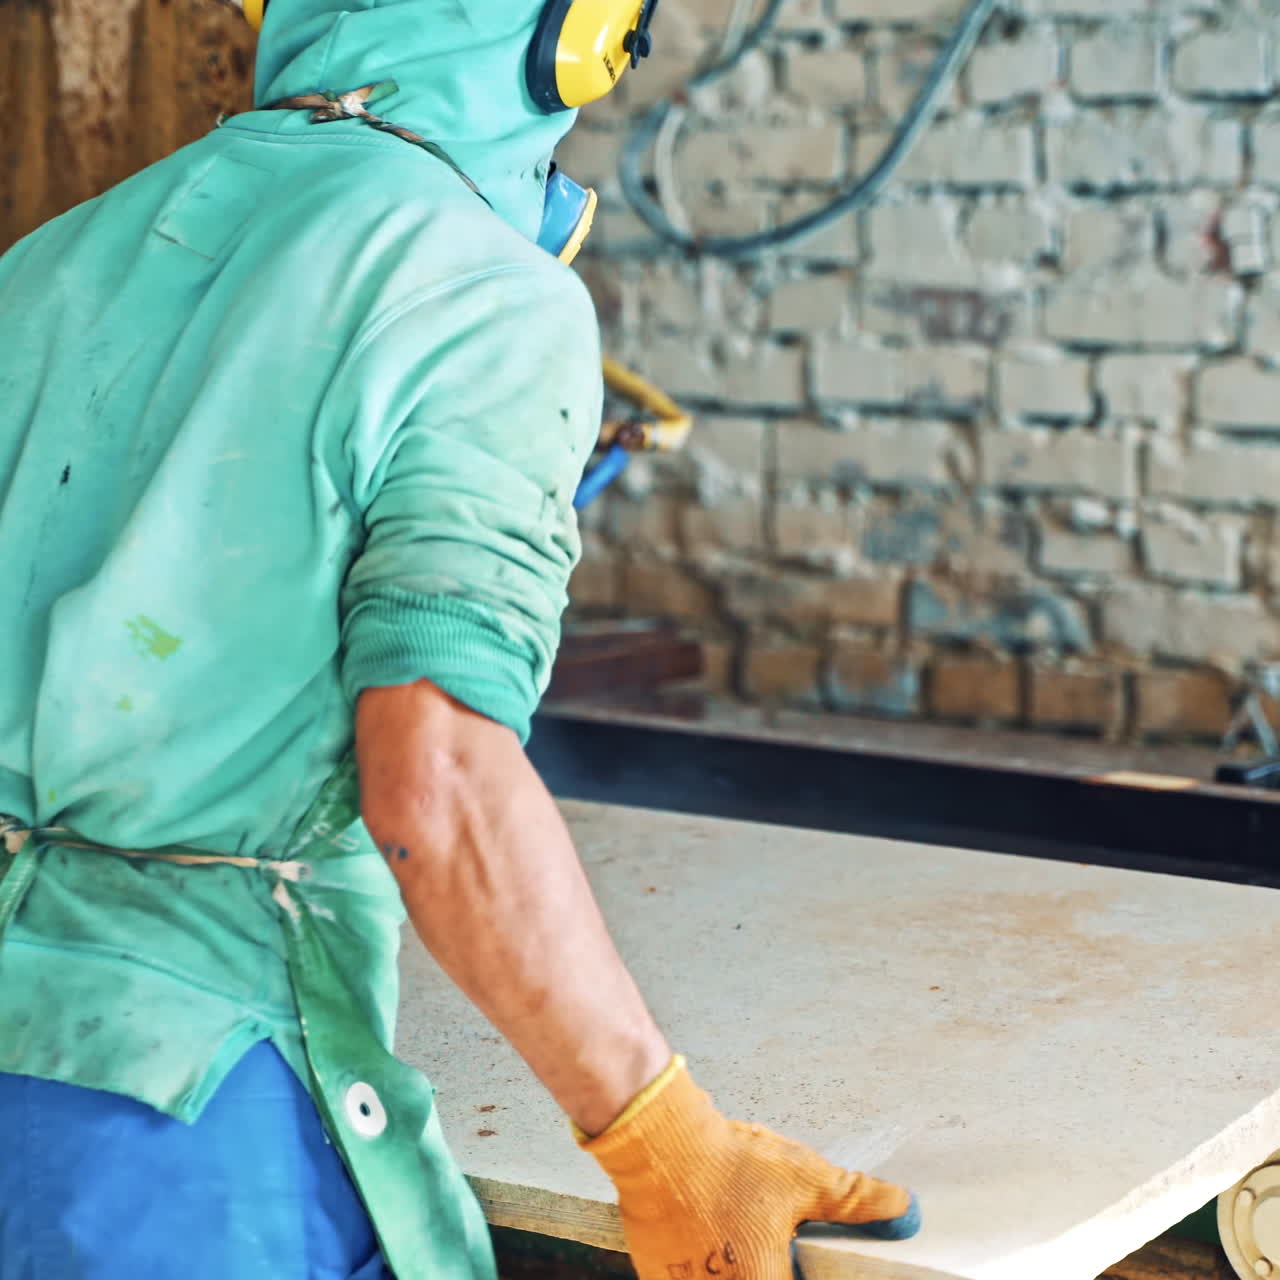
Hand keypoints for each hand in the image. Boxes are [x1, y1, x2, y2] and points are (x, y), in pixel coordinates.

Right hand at [579, 1057, 920, 1279]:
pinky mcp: (656, 1274)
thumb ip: (856, 1200)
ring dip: (737, 1265)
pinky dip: (705, 1264)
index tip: (800, 1261)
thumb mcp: (805, 1179)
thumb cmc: (727, 1164)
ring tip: (740, 1232)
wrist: (660, 1142)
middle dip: (771, 1265)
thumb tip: (902, 1206)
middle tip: (773, 1243)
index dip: (805, 1272)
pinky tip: (712, 1231)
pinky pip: (691, 1277)